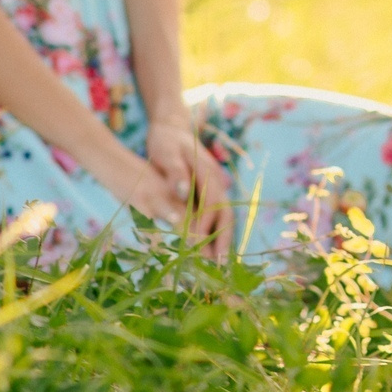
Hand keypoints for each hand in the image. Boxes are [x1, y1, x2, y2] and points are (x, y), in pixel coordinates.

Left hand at [147, 115, 232, 260]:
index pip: (212, 203)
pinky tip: (207, 246)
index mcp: (207, 172)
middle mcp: (216, 180)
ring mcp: (214, 185)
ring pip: (222, 216)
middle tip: (218, 264)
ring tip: (215, 263)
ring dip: (220, 238)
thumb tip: (183, 191)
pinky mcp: (208, 190)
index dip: (206, 225)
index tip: (198, 245)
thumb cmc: (166, 140)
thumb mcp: (166, 152)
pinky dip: (213, 231)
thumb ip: (175, 172)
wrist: (170, 127)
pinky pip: (214, 214)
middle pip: (225, 213)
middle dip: (223, 239)